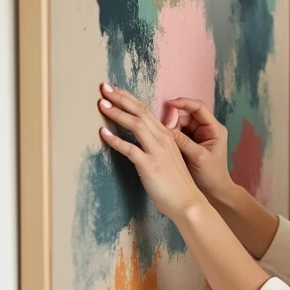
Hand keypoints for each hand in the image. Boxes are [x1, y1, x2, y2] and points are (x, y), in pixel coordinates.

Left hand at [97, 83, 205, 219]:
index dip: (129, 98)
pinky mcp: (149, 165)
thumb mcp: (168, 157)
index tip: (115, 90)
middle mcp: (162, 139)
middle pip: (140, 112)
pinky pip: (130, 149)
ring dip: (117, 113)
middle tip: (104, 87)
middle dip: (121, 98)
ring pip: (135, 125)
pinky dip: (116, 140)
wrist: (187, 201)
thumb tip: (141, 137)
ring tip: (101, 104)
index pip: (145, 110)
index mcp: (166, 135)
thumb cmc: (176, 183)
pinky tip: (103, 133)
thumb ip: (156, 144)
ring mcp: (156, 151)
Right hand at [161, 96, 233, 202]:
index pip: (198, 108)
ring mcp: (198, 136)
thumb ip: (184, 142)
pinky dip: (170, 135)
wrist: (215, 192)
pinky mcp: (190, 143)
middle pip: (186, 115)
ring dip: (170, 128)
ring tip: (162, 137)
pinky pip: (178, 134)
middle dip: (174, 120)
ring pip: (180, 124)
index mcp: (214, 129)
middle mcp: (206, 129)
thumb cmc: (212, 176)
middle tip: (163, 129)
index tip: (169, 104)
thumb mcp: (198, 158)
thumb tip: (166, 128)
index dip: (184, 103)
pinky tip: (162, 141)